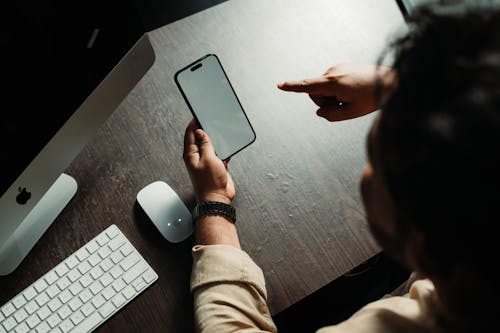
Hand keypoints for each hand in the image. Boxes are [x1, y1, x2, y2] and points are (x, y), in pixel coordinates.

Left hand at [183, 119, 234, 203]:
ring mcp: (207, 161)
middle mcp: (197, 156)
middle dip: (205, 128)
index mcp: (191, 154)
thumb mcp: (208, 159)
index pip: (190, 133)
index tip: (199, 113)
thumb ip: (205, 144)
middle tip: (211, 118)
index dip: (194, 122)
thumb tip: (201, 132)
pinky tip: (227, 144)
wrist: (218, 199)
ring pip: (211, 145)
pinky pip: (219, 152)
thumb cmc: (210, 183)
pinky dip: (223, 148)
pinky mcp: (217, 165)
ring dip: (216, 138)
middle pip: (200, 138)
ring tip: (220, 129)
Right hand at [277, 63, 393, 121]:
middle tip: (345, 104)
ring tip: (352, 96)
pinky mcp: (340, 67)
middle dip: (325, 102)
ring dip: (332, 96)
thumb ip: (331, 115)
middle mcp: (332, 72)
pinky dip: (337, 90)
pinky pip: (331, 83)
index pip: (308, 86)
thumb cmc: (373, 97)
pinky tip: (353, 90)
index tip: (279, 85)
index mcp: (334, 83)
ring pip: (323, 89)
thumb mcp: (352, 113)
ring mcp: (336, 68)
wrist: (391, 79)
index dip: (292, 87)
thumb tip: (320, 112)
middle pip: (315, 93)